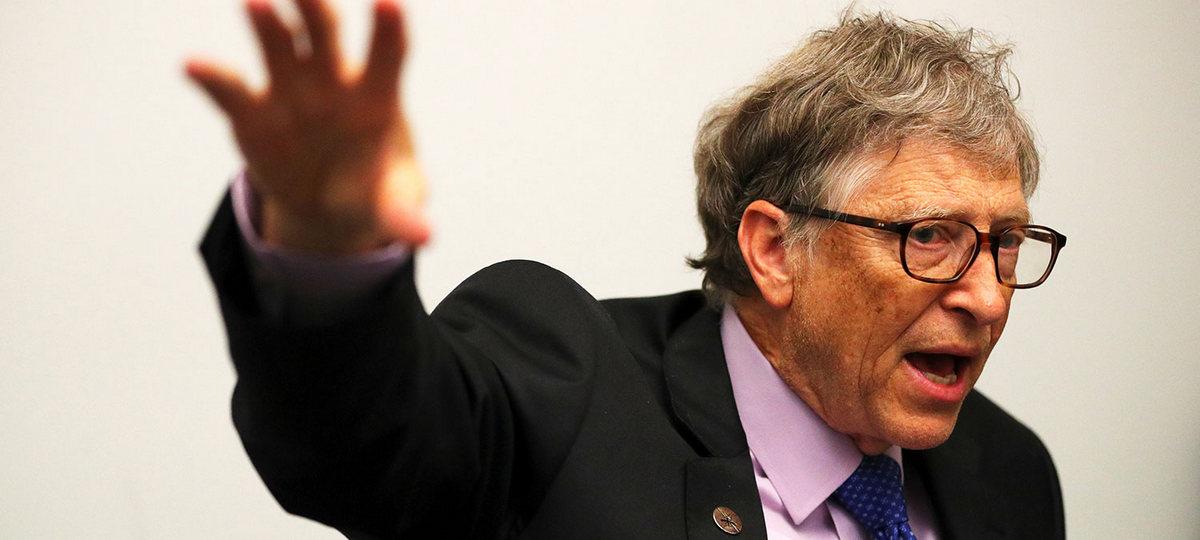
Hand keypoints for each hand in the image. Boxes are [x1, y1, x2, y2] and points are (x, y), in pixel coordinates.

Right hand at [186, 0, 429, 252]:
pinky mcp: (249, 110)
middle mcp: (331, 80)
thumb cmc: (370, 192)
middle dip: (315, 7)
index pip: (387, 56)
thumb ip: (402, 213)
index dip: (388, 30)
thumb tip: (423, 237)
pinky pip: (229, 88)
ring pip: (277, 43)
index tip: (389, 2)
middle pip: (324, 33)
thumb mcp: (389, 205)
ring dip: (267, 23)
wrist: (327, 201)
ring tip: (255, 2)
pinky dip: (211, 76)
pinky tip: (193, 66)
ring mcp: (288, 88)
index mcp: (376, 97)